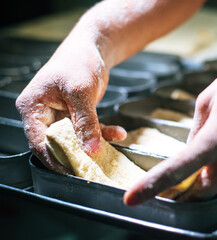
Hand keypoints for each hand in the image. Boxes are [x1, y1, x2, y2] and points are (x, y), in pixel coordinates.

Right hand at [16, 35, 125, 173]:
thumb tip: (91, 150)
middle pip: (57, 143)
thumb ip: (85, 123)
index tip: (72, 171)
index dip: (55, 159)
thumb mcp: (80, 93)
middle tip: (93, 167)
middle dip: (77, 155)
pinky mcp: (76, 114)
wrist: (93, 48)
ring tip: (110, 148)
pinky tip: (118, 133)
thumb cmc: (78, 62)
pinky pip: (88, 130)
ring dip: (94, 143)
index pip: (39, 141)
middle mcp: (44, 114)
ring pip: (75, 139)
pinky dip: (102, 133)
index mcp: (33, 108)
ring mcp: (61, 115)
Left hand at [124, 35, 216, 204]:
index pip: (180, 169)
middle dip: (185, 190)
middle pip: (202, 190)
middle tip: (173, 182)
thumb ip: (196, 130)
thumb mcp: (209, 98)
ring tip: (212, 146)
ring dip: (208, 175)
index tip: (133, 199)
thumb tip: (190, 150)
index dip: (153, 186)